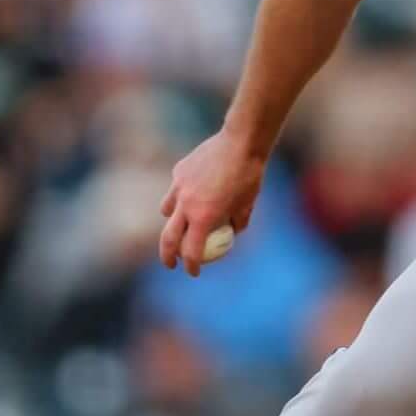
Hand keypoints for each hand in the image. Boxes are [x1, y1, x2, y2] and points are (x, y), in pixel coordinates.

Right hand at [158, 130, 266, 277]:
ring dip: (171, 222)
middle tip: (171, 264)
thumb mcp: (248, 205)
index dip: (192, 266)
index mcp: (203, 217)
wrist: (240, 142)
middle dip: (168, 256)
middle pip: (168, 238)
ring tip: (179, 224)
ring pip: (166, 211)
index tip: (193, 272)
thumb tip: (231, 231)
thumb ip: (237, 223)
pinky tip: (193, 190)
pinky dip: (181, 195)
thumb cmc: (249, 176)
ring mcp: (179, 187)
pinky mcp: (179, 171)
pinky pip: (176, 189)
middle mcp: (186, 205)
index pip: (191, 251)